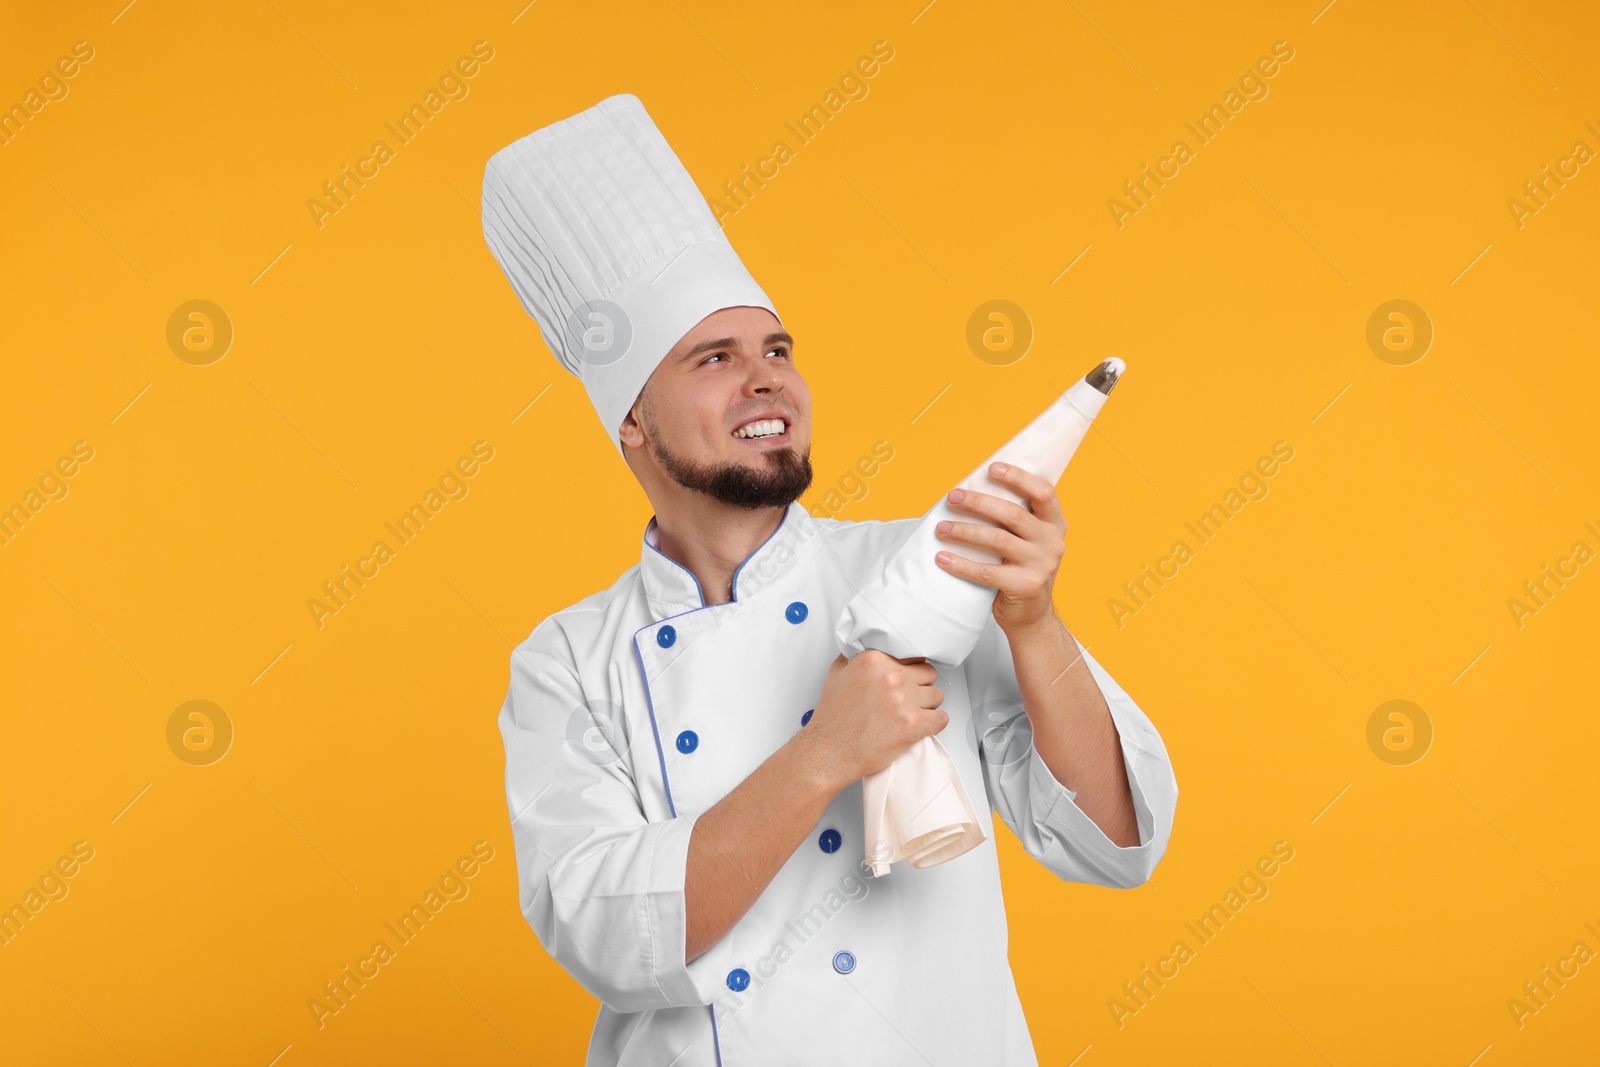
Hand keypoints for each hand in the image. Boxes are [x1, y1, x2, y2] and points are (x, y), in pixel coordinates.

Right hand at [796, 651, 946, 787]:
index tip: (906, 678)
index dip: (910, 669)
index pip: (913, 656)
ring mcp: (904, 700)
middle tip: (907, 699)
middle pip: (929, 674)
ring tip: (910, 714)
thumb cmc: (833, 719)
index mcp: (875, 660)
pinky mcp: (913, 724)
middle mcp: (892, 677)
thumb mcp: (837, 674)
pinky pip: (942, 719)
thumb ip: (855, 656)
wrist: (829, 752)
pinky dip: (934, 723)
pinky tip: (920, 726)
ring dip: (927, 705)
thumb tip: (866, 648)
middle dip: (920, 686)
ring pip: (937, 696)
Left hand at [933, 461, 1065, 634]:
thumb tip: (972, 491)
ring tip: (941, 529)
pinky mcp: (1026, 586)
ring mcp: (1042, 565)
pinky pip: (987, 572)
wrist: (1032, 616)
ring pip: (997, 540)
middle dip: (978, 502)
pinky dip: (961, 564)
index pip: (1043, 492)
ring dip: (964, 531)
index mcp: (1054, 524)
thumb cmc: (1021, 569)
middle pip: (1012, 514)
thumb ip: (1013, 519)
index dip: (1018, 477)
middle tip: (952, 498)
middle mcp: (1053, 542)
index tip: (991, 468)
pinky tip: (942, 558)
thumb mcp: (1028, 541)